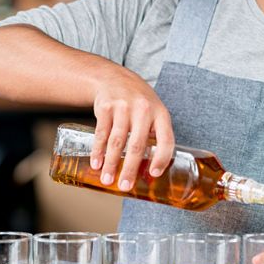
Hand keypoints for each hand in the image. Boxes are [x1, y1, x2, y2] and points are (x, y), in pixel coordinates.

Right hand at [89, 63, 173, 190]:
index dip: (162, 159)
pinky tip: (97, 163)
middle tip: (125, 186)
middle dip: (130, 169)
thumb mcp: (153, 112)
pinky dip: (98, 151)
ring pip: (117, 142)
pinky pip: (101, 133)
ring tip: (108, 180)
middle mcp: (143, 110)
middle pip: (137, 145)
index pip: (166, 140)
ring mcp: (123, 107)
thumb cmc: (138, 102)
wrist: (113, 77)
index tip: (155, 174)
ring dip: (111, 164)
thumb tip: (152, 171)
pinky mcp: (105, 107)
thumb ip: (155, 136)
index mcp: (161, 114)